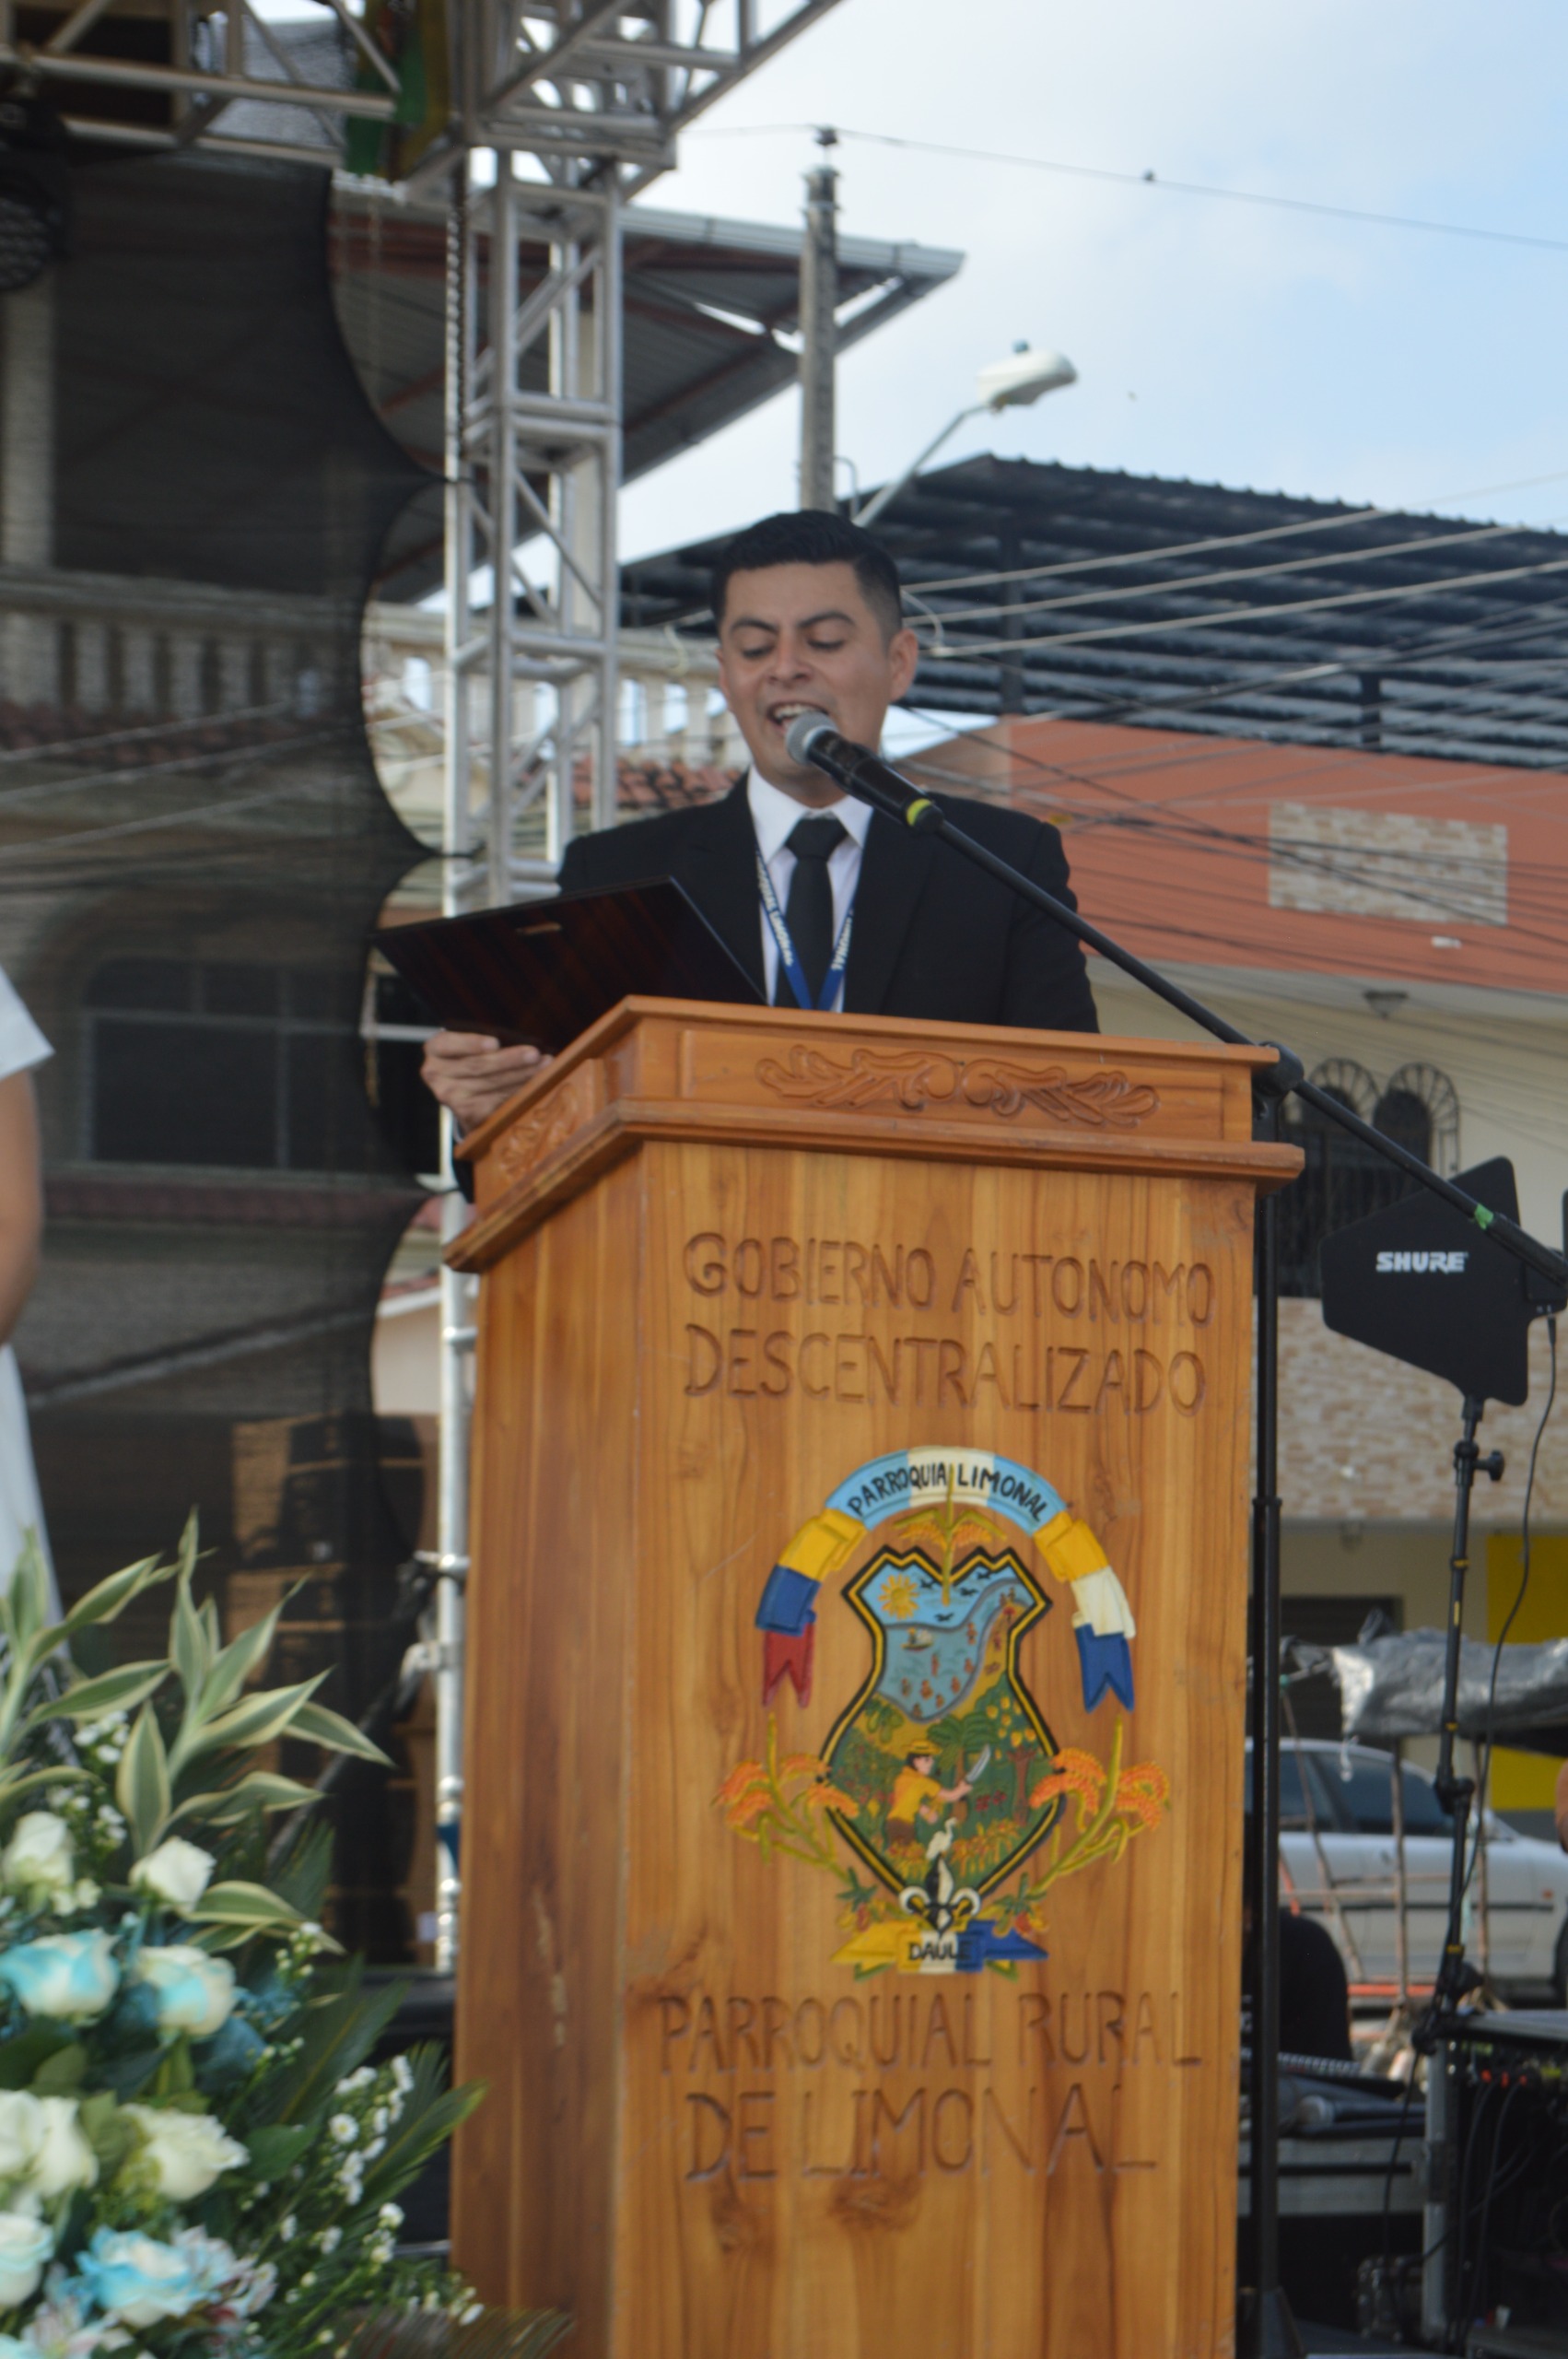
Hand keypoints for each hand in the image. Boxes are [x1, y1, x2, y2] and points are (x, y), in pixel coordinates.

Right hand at [420, 1032, 551, 1131]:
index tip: (495, 1043)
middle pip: (477, 1066)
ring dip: (521, 1076)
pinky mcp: (466, 1114)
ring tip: (544, 1066)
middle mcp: (436, 1074)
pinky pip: (497, 1102)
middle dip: (509, 1060)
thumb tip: (522, 1040)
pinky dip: (519, 1092)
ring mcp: (449, 1096)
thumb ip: (489, 1040)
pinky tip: (537, 1085)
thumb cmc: (473, 1057)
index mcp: (436, 1049)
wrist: (464, 1091)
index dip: (472, 1044)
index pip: (449, 1043)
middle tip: (534, 1054)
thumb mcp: (472, 1044)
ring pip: (491, 1085)